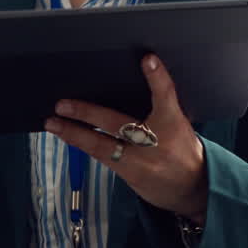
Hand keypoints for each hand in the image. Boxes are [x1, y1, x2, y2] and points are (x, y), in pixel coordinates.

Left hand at [45, 55, 207, 221]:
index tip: (148, 60)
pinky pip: (101, 158)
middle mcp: (156, 141)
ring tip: (53, 123)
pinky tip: (66, 136)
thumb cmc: (181, 147)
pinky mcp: (130, 175)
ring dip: (74, 134)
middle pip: (118, 123)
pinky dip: (82, 144)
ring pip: (101, 146)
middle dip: (87, 114)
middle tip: (63, 104)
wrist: (194, 188)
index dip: (158, 77)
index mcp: (173, 122)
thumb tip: (133, 77)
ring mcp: (141, 161)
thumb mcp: (178, 123)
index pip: (166, 95)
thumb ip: (160, 104)